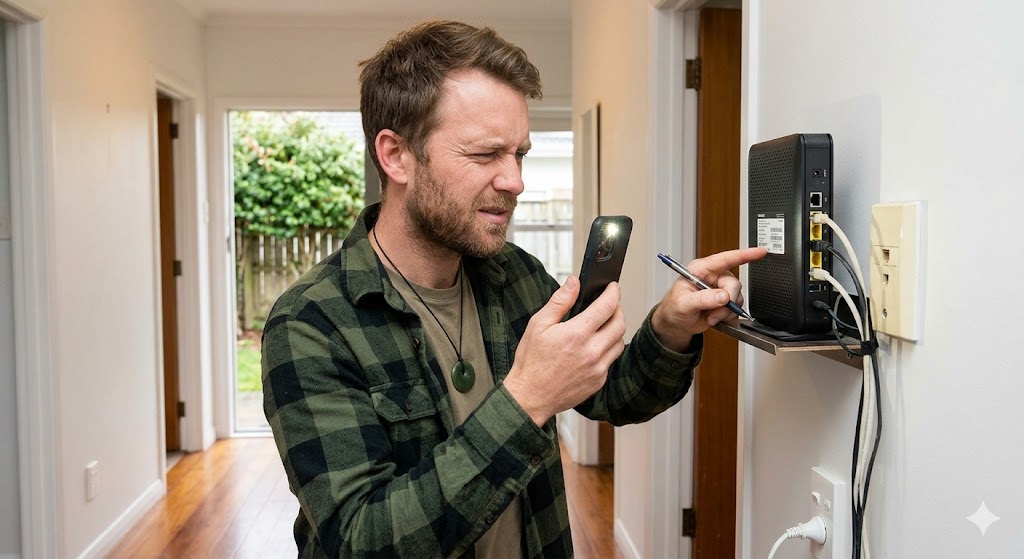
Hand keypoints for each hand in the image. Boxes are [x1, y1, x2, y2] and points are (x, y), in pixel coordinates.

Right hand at [503, 276, 625, 425]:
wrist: (530, 397)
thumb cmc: (531, 362)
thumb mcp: (538, 324)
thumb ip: (560, 301)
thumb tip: (574, 282)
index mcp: (577, 334)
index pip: (607, 306)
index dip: (613, 292)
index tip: (612, 287)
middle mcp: (592, 352)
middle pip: (619, 323)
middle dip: (617, 310)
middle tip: (609, 305)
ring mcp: (598, 369)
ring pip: (619, 342)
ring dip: (614, 330)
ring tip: (602, 326)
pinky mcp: (598, 381)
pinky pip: (611, 360)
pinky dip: (607, 350)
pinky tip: (593, 347)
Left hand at [652, 247, 767, 351]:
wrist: (676, 323)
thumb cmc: (674, 308)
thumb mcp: (684, 303)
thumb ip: (703, 299)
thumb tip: (723, 296)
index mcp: (701, 270)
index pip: (726, 259)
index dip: (745, 254)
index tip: (760, 252)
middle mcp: (713, 278)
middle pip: (733, 284)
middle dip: (727, 300)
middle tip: (714, 311)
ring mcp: (720, 290)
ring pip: (736, 298)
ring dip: (725, 311)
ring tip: (709, 316)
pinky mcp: (725, 303)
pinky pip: (736, 309)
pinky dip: (726, 316)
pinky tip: (713, 318)